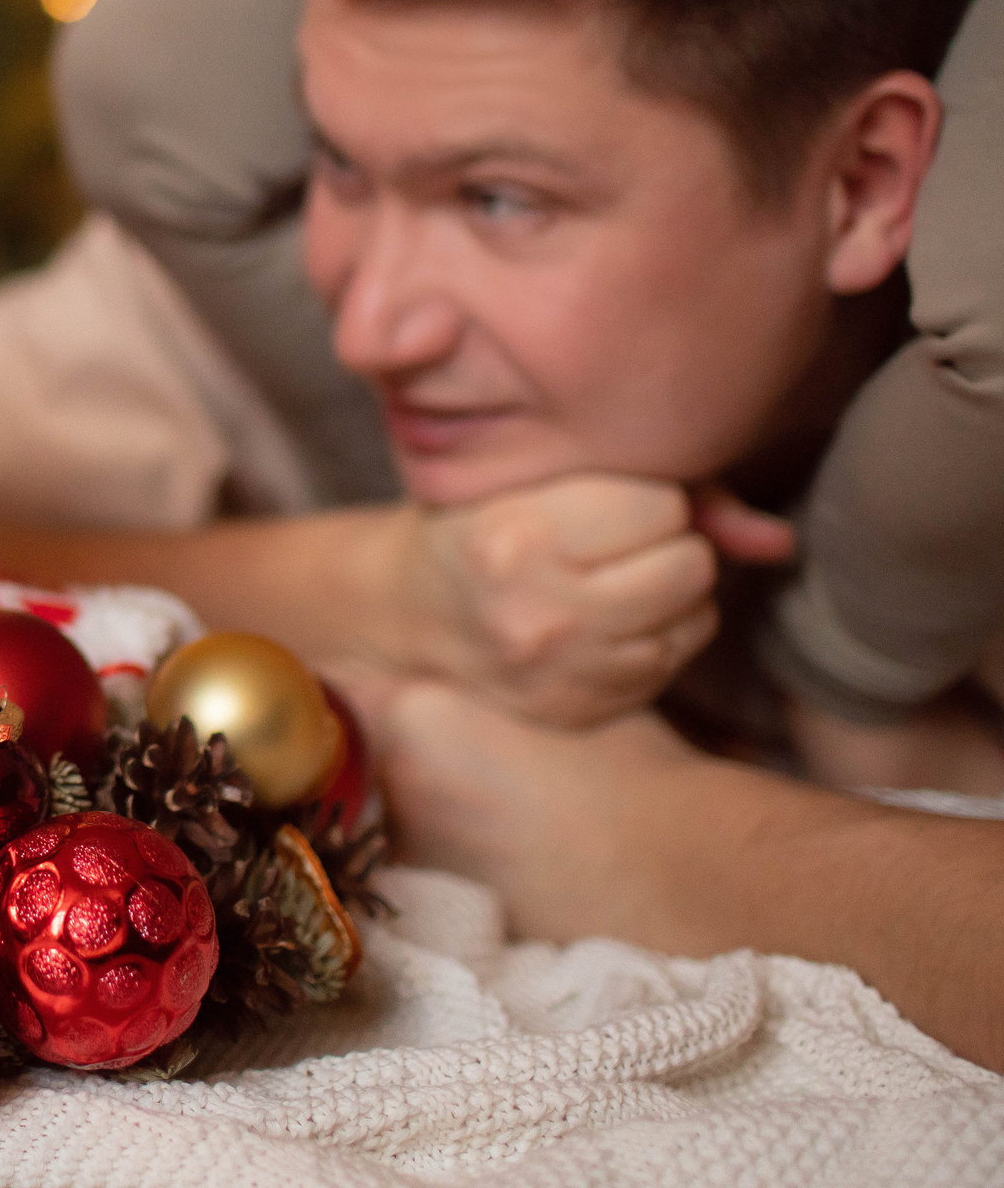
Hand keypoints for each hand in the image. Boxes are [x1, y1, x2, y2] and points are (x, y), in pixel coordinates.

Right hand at [390, 473, 794, 728]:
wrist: (406, 612)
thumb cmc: (483, 523)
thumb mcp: (541, 479)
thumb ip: (669, 489)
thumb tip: (781, 542)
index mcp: (520, 535)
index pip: (662, 504)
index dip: (642, 496)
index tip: (601, 502)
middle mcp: (541, 611)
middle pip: (689, 565)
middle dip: (666, 543)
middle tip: (612, 541)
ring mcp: (562, 672)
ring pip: (693, 616)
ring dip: (670, 591)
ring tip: (610, 577)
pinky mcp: (580, 709)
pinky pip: (672, 660)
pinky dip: (656, 632)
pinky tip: (607, 617)